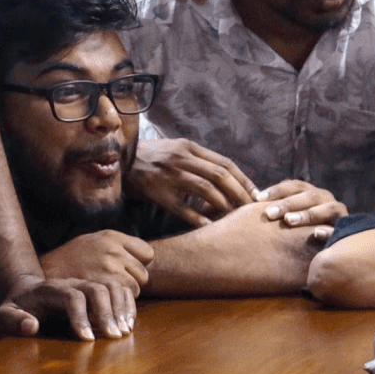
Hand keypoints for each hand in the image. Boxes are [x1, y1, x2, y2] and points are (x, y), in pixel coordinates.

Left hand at [0, 271, 134, 342]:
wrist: (26, 293)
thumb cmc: (17, 308)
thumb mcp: (6, 315)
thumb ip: (14, 320)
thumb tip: (31, 326)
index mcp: (50, 289)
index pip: (72, 296)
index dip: (81, 316)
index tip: (87, 339)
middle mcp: (72, 283)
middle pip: (96, 289)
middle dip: (107, 313)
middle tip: (114, 337)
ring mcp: (86, 285)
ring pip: (111, 287)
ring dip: (121, 308)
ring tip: (125, 332)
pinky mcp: (96, 291)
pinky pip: (119, 291)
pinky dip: (127, 305)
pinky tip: (129, 325)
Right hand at [43, 228, 154, 293]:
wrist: (49, 270)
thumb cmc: (73, 256)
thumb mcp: (96, 239)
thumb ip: (120, 244)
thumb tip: (149, 255)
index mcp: (113, 237)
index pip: (147, 253)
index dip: (141, 262)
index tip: (130, 268)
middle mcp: (113, 251)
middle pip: (143, 273)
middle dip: (135, 281)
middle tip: (121, 285)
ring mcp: (108, 269)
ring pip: (136, 288)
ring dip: (128, 294)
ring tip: (112, 293)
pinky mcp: (101, 287)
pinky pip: (123, 298)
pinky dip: (119, 303)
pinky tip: (108, 300)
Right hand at [126, 137, 257, 226]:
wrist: (119, 159)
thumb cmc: (152, 157)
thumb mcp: (176, 149)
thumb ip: (198, 159)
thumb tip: (225, 176)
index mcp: (189, 147)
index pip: (225, 163)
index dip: (243, 179)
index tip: (255, 193)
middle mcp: (182, 159)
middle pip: (220, 176)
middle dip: (239, 193)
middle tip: (250, 208)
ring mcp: (170, 175)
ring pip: (205, 190)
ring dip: (223, 204)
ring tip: (234, 217)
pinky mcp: (158, 192)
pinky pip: (182, 207)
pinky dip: (198, 217)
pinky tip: (210, 226)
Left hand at [255, 178, 343, 230]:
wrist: (326, 249)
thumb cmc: (298, 232)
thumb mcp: (286, 218)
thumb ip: (273, 209)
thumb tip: (251, 197)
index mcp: (309, 193)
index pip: (292, 186)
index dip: (275, 190)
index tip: (256, 198)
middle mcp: (325, 199)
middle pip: (308, 195)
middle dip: (288, 203)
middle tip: (269, 214)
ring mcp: (338, 212)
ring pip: (327, 208)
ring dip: (308, 214)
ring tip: (289, 221)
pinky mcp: (346, 229)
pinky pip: (339, 229)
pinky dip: (328, 231)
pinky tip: (316, 234)